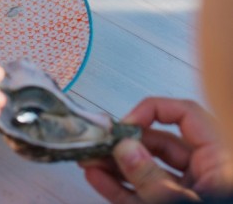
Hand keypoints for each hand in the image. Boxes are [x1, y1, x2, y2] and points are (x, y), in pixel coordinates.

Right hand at [81, 97, 232, 202]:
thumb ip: (152, 178)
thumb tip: (125, 148)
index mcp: (220, 160)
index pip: (185, 116)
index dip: (153, 112)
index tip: (126, 124)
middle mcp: (204, 173)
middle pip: (160, 143)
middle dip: (125, 142)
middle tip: (97, 142)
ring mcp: (187, 193)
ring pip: (148, 169)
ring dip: (116, 164)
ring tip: (88, 160)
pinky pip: (143, 194)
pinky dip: (120, 187)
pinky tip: (96, 179)